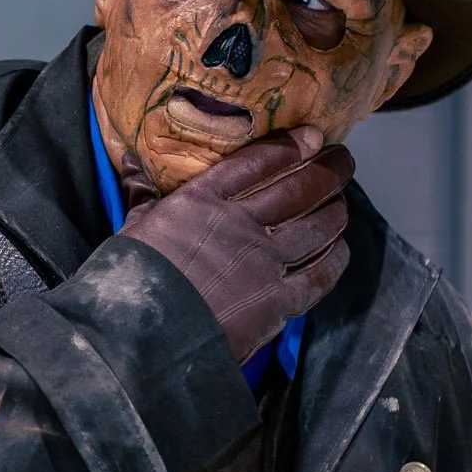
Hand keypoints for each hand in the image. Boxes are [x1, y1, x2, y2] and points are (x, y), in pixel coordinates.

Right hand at [119, 127, 353, 362]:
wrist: (140, 336)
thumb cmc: (128, 279)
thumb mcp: (132, 229)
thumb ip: (141, 195)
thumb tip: (129, 162)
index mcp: (203, 200)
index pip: (258, 162)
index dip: (291, 145)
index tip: (313, 135)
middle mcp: (241, 224)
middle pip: (299, 188)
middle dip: (328, 170)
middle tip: (342, 160)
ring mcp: (264, 262)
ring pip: (317, 226)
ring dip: (335, 210)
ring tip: (342, 203)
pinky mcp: (277, 301)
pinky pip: (319, 274)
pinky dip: (335, 259)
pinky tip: (340, 250)